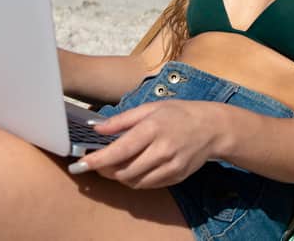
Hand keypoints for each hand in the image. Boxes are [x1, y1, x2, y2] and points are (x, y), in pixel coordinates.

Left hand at [71, 100, 223, 188]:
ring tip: (114, 165)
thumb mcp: (151, 108)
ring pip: (134, 182)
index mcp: (153, 128)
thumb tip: (97, 128)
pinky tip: (134, 167)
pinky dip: (136, 180)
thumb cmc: (179, 114)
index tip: (81, 164)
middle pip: (124, 171)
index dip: (98, 160)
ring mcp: (170, 166)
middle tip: (97, 163)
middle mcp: (162, 150)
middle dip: (105, 170)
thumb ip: (122, 120)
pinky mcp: (176, 177)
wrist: (212, 128)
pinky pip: (148, 185)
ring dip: (119, 177)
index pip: (120, 150)